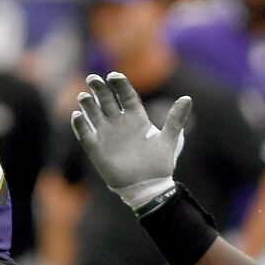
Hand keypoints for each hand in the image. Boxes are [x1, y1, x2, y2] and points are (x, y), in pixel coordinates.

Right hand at [70, 72, 188, 207]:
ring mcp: (106, 134)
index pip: (126, 95)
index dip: (120, 85)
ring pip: (93, 113)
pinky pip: (85, 134)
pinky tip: (77, 116)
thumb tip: (187, 98)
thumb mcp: (168, 141)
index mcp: (136, 118)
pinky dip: (80, 125)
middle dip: (99, 88)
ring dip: (87, 104)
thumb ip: (176, 120)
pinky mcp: (96, 148)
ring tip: (84, 96)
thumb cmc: (158, 164)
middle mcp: (119, 122)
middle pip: (106, 100)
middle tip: (93, 78)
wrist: (147, 187)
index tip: (114, 76)